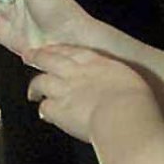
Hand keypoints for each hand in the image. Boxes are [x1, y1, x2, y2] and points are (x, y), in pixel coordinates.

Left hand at [26, 43, 154, 143]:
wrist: (122, 115)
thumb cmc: (134, 99)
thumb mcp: (128, 79)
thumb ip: (116, 79)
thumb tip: (118, 86)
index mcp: (95, 62)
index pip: (72, 51)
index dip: (60, 49)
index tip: (54, 49)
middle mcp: (75, 73)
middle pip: (49, 59)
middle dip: (37, 57)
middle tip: (29, 56)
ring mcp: (63, 90)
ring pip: (40, 82)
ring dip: (35, 87)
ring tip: (33, 91)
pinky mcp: (58, 110)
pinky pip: (45, 108)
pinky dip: (44, 110)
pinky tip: (45, 114)